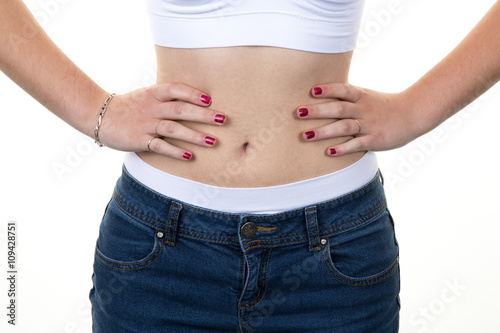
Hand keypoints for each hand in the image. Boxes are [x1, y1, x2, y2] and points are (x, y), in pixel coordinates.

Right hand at [97, 83, 225, 159]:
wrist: (99, 115)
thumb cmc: (130, 106)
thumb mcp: (147, 95)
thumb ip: (167, 96)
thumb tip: (195, 97)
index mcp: (154, 93)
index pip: (176, 89)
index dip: (193, 93)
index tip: (210, 99)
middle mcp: (152, 107)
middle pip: (181, 109)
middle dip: (203, 115)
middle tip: (223, 119)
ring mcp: (146, 123)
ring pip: (173, 128)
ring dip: (194, 135)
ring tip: (213, 141)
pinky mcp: (140, 139)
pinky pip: (159, 146)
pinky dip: (175, 151)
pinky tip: (188, 156)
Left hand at [297, 83, 419, 155]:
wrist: (413, 114)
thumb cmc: (382, 105)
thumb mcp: (366, 95)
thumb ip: (346, 96)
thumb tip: (318, 91)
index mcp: (361, 96)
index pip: (343, 90)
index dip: (328, 89)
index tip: (311, 90)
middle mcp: (363, 109)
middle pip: (339, 108)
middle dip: (318, 111)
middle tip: (298, 113)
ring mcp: (369, 125)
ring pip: (344, 127)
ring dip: (324, 132)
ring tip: (306, 135)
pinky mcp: (374, 140)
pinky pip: (357, 145)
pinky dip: (343, 148)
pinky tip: (329, 152)